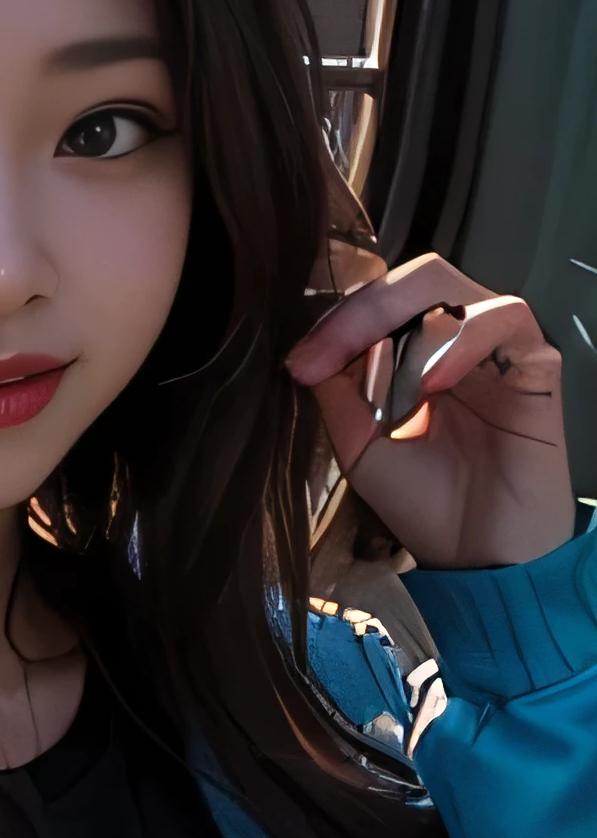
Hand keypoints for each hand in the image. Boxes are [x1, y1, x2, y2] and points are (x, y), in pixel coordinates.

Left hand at [287, 253, 573, 570]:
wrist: (480, 557)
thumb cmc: (425, 505)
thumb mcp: (360, 445)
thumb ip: (338, 392)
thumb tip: (307, 350)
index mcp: (416, 352)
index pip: (377, 300)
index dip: (337, 318)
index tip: (301, 363)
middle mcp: (457, 338)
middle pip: (412, 279)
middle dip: (360, 311)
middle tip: (324, 356)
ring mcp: (496, 346)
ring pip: (450, 286)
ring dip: (402, 323)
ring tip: (385, 383)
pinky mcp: (536, 361)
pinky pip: (504, 317)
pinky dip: (461, 338)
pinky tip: (434, 383)